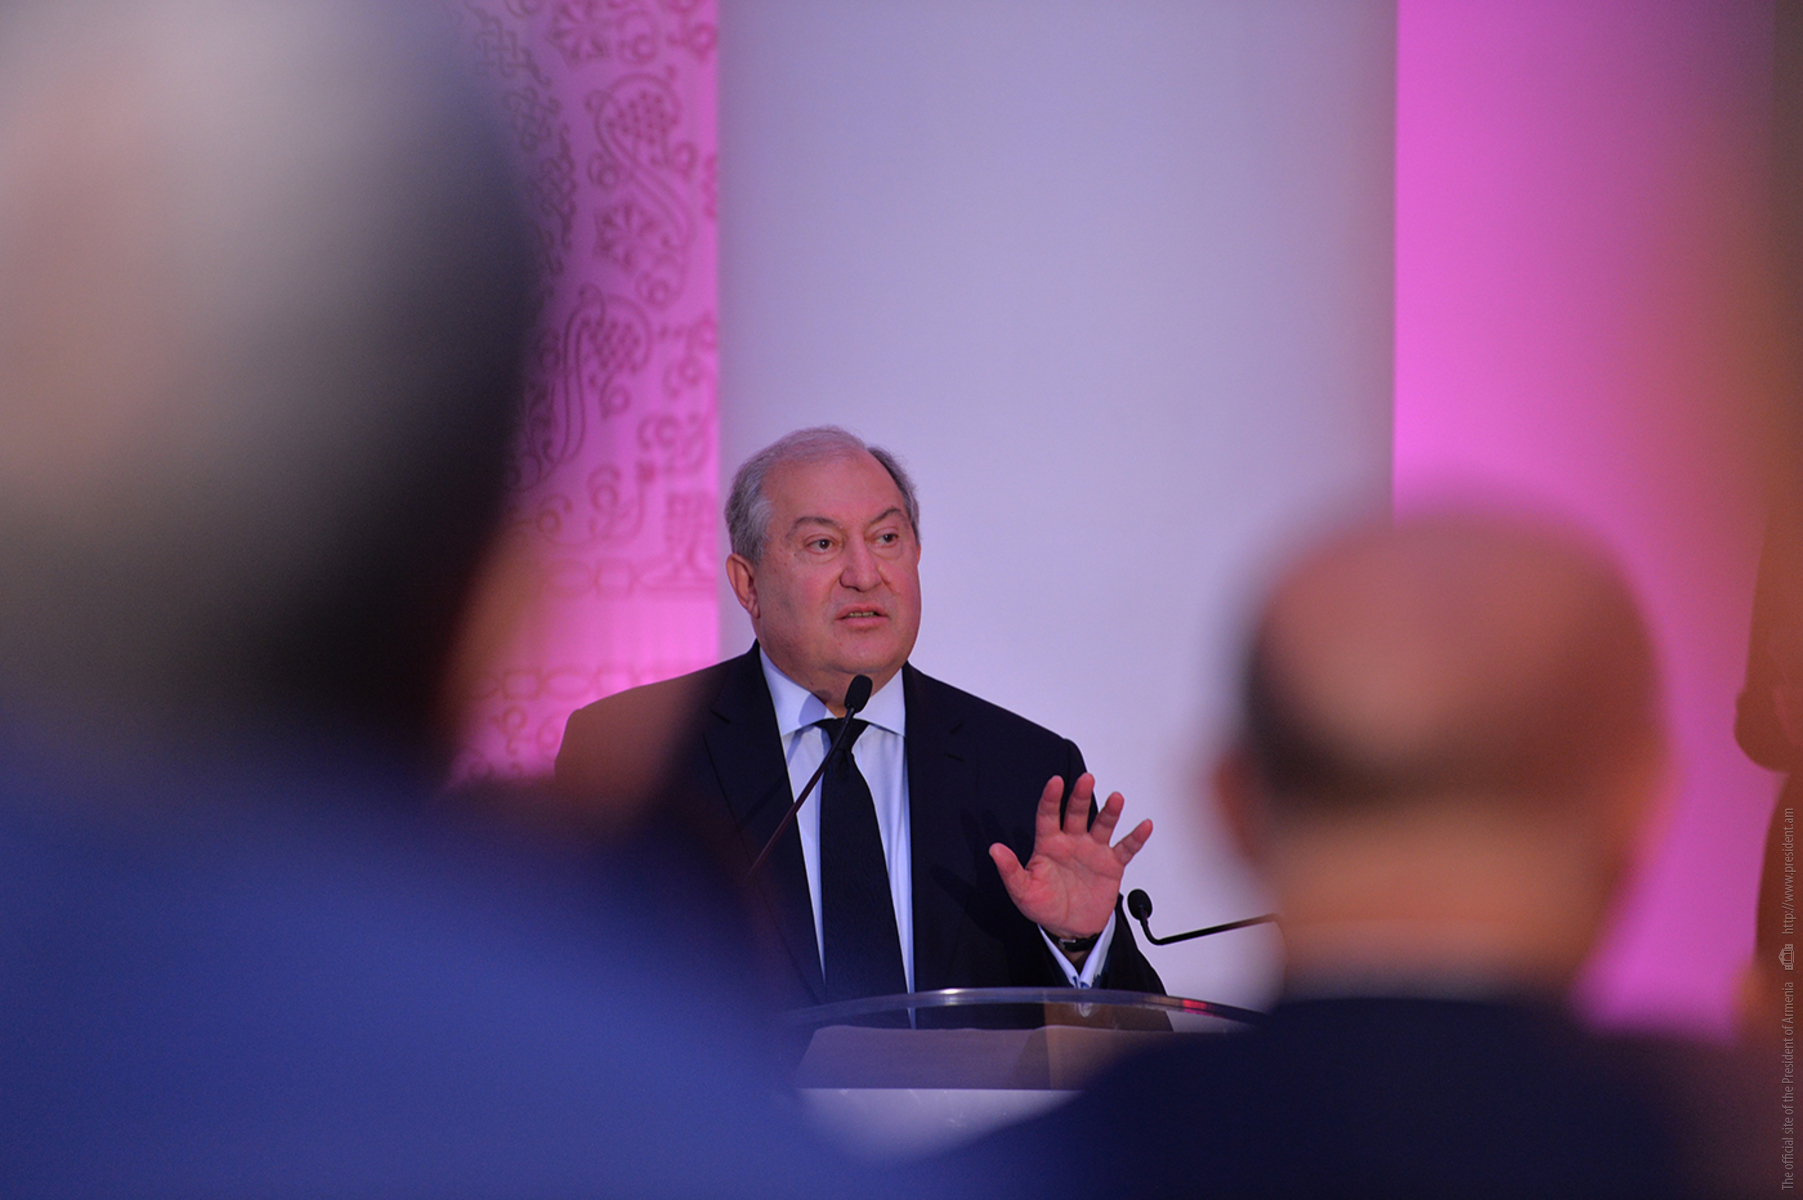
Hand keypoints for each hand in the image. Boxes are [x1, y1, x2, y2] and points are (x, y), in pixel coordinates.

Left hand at [989, 773, 1152, 940]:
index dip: (1051, 798)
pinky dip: (1136, 838)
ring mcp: (1093, 851)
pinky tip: (1144, 825)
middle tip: (1086, 779)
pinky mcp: (1111, 865)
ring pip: (1102, 825)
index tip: (1055, 782)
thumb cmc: (1044, 906)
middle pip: (1077, 813)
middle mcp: (1072, 842)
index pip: (1048, 815)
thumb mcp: (1022, 891)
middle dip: (1081, 796)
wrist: (1070, 928)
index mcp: (1049, 844)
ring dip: (1110, 812)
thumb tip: (994, 850)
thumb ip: (1010, 870)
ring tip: (1116, 798)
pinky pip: (1126, 848)